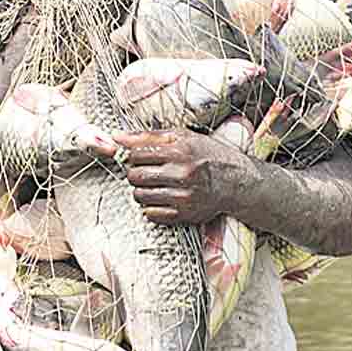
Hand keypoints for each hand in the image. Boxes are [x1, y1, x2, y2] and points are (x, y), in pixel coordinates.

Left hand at [112, 129, 251, 225]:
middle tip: (144, 170)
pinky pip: (151, 213)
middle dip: (134, 173)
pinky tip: (162, 197)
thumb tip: (116, 137)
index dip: (130, 155)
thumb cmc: (207, 155)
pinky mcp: (184, 214)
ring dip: (141, 190)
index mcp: (180, 151)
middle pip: (134, 176)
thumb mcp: (182, 136)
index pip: (136, 154)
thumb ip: (148, 136)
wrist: (236, 181)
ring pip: (139, 196)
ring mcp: (183, 196)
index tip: (136, 156)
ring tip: (154, 184)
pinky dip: (151, 206)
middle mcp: (182, 174)